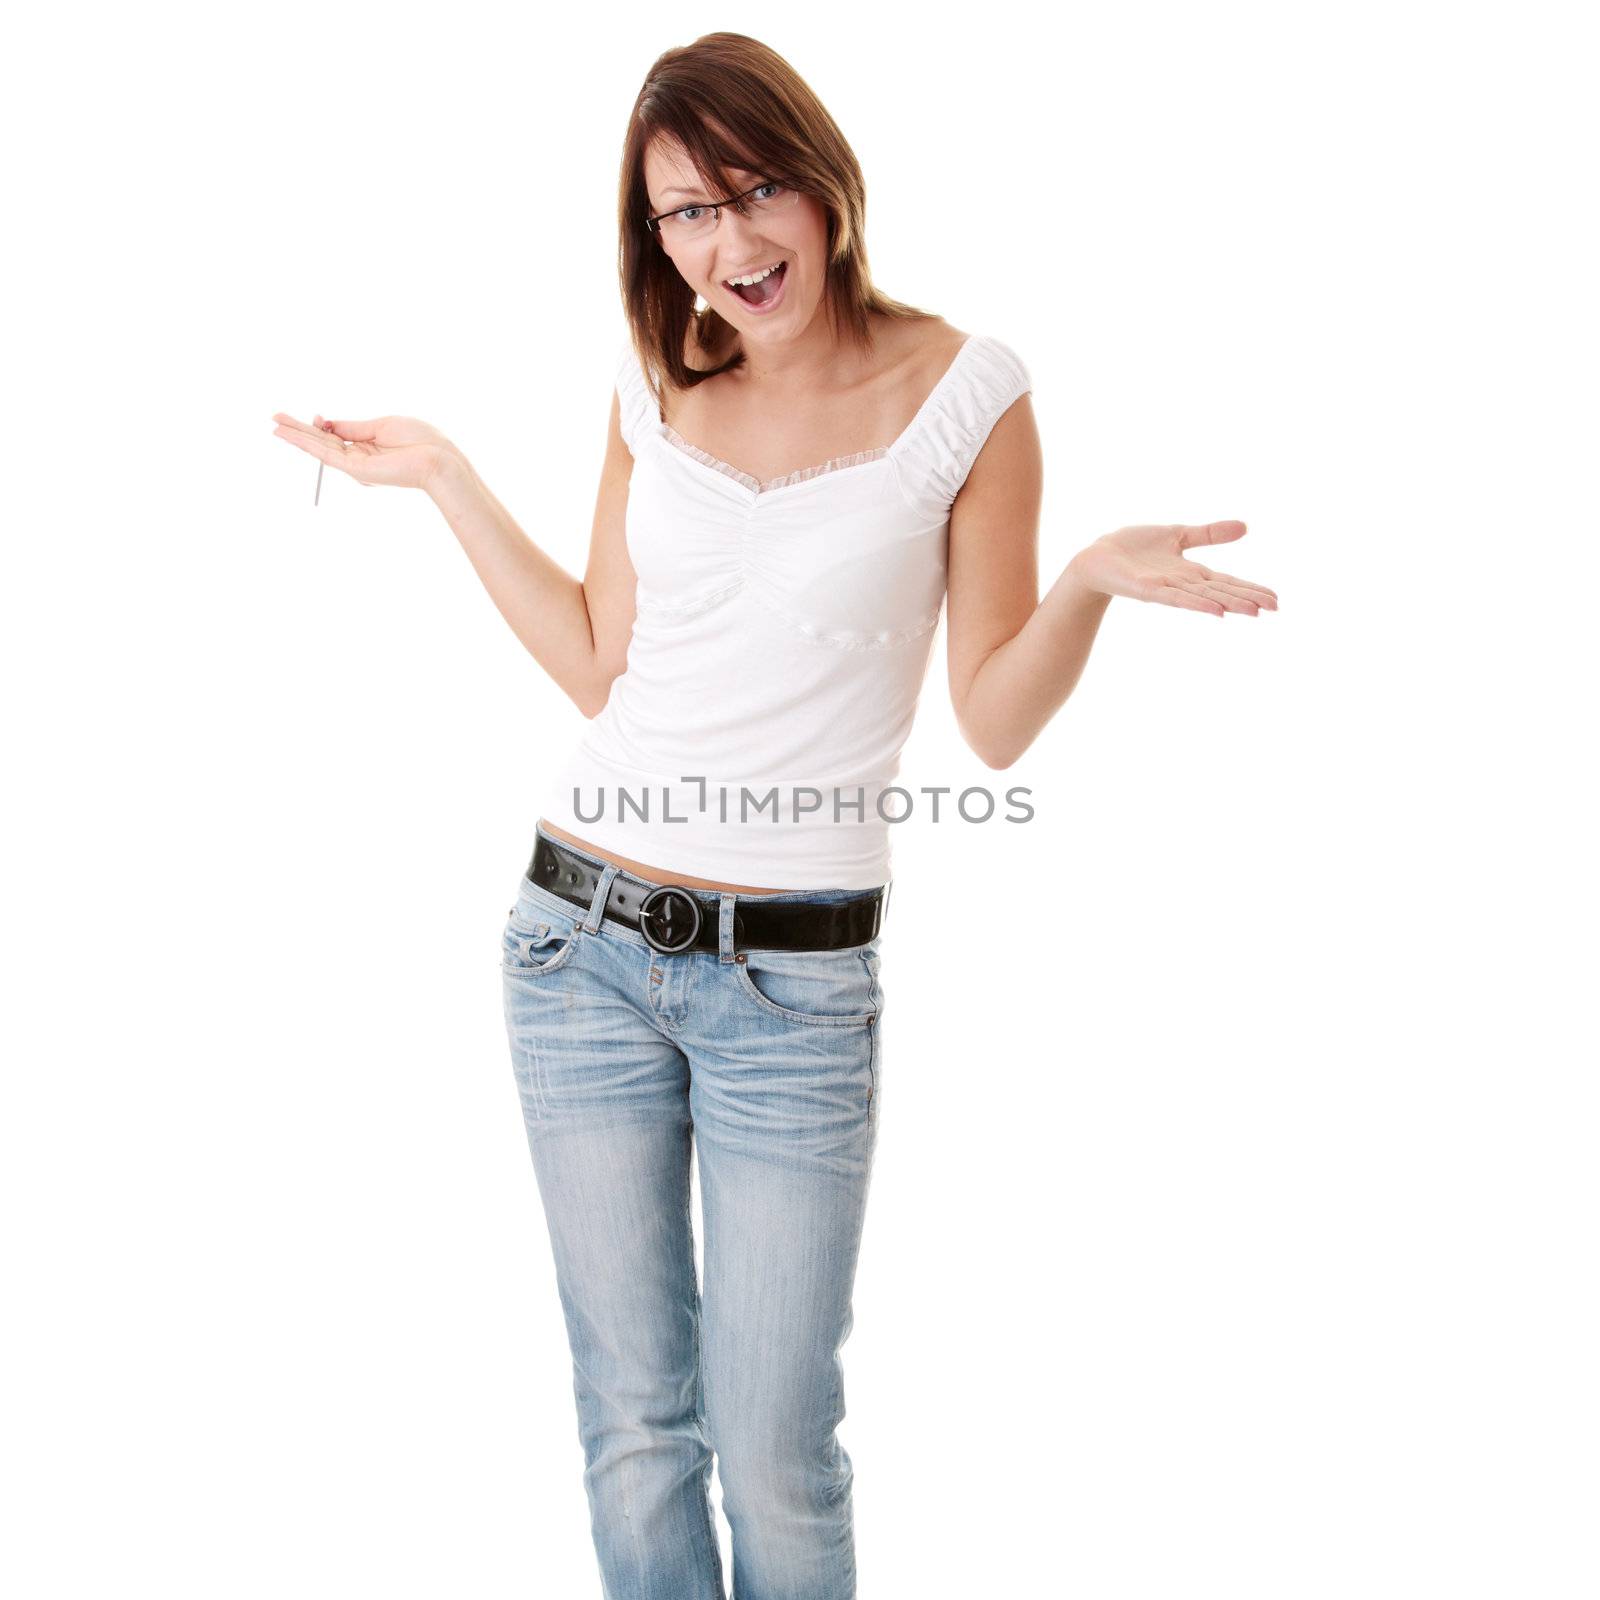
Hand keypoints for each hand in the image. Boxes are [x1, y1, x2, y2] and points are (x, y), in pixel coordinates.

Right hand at [269, 412, 463, 492]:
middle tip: (274, 419)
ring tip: (273, 425)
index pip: (337, 435)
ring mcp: (356, 466)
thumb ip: (352, 427)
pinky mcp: (355, 469)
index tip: (316, 415)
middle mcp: (359, 459)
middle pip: (322, 442)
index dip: (323, 424)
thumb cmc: (419, 440)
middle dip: (299, 430)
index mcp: (368, 446)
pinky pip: (325, 454)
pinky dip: (305, 443)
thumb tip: (327, 423)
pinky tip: (289, 435)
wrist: (438, 459)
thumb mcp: (381, 426)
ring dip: (295, 435)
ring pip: (319, 447)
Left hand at [1066, 521, 1277, 615]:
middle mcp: (1183, 584)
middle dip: (1248, 599)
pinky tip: (1216, 612)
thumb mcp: (1178, 535)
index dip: (1251, 588)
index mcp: (1191, 573)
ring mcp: (1167, 589)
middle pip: (1221, 593)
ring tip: (1254, 612)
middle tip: (1275, 608)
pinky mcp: (1149, 591)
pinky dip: (1197, 604)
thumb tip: (1246, 527)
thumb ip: (1209, 534)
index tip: (1276, 598)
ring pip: (1204, 598)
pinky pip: (1176, 599)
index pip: (1227, 582)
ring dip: (1229, 604)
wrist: (1099, 555)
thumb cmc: (1134, 547)